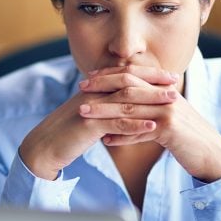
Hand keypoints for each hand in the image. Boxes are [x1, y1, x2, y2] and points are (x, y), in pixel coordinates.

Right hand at [19, 66, 177, 179]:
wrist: (44, 146)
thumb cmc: (67, 132)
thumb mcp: (87, 114)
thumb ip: (105, 106)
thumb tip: (124, 104)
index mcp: (93, 89)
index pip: (124, 75)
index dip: (147, 74)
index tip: (168, 76)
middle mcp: (92, 93)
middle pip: (128, 82)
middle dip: (154, 82)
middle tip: (176, 84)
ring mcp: (90, 108)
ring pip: (126, 100)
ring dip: (151, 100)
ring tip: (173, 103)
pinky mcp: (88, 125)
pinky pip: (116, 123)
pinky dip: (136, 125)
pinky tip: (153, 127)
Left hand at [79, 66, 220, 182]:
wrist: (212, 154)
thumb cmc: (185, 137)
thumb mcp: (165, 119)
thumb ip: (145, 111)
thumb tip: (119, 114)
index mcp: (163, 90)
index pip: (132, 76)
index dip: (109, 75)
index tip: (88, 79)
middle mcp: (166, 96)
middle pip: (128, 86)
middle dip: (102, 86)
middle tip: (80, 89)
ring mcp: (169, 111)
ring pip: (130, 108)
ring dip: (104, 111)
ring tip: (84, 113)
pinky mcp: (170, 129)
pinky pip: (140, 131)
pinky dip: (122, 136)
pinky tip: (106, 140)